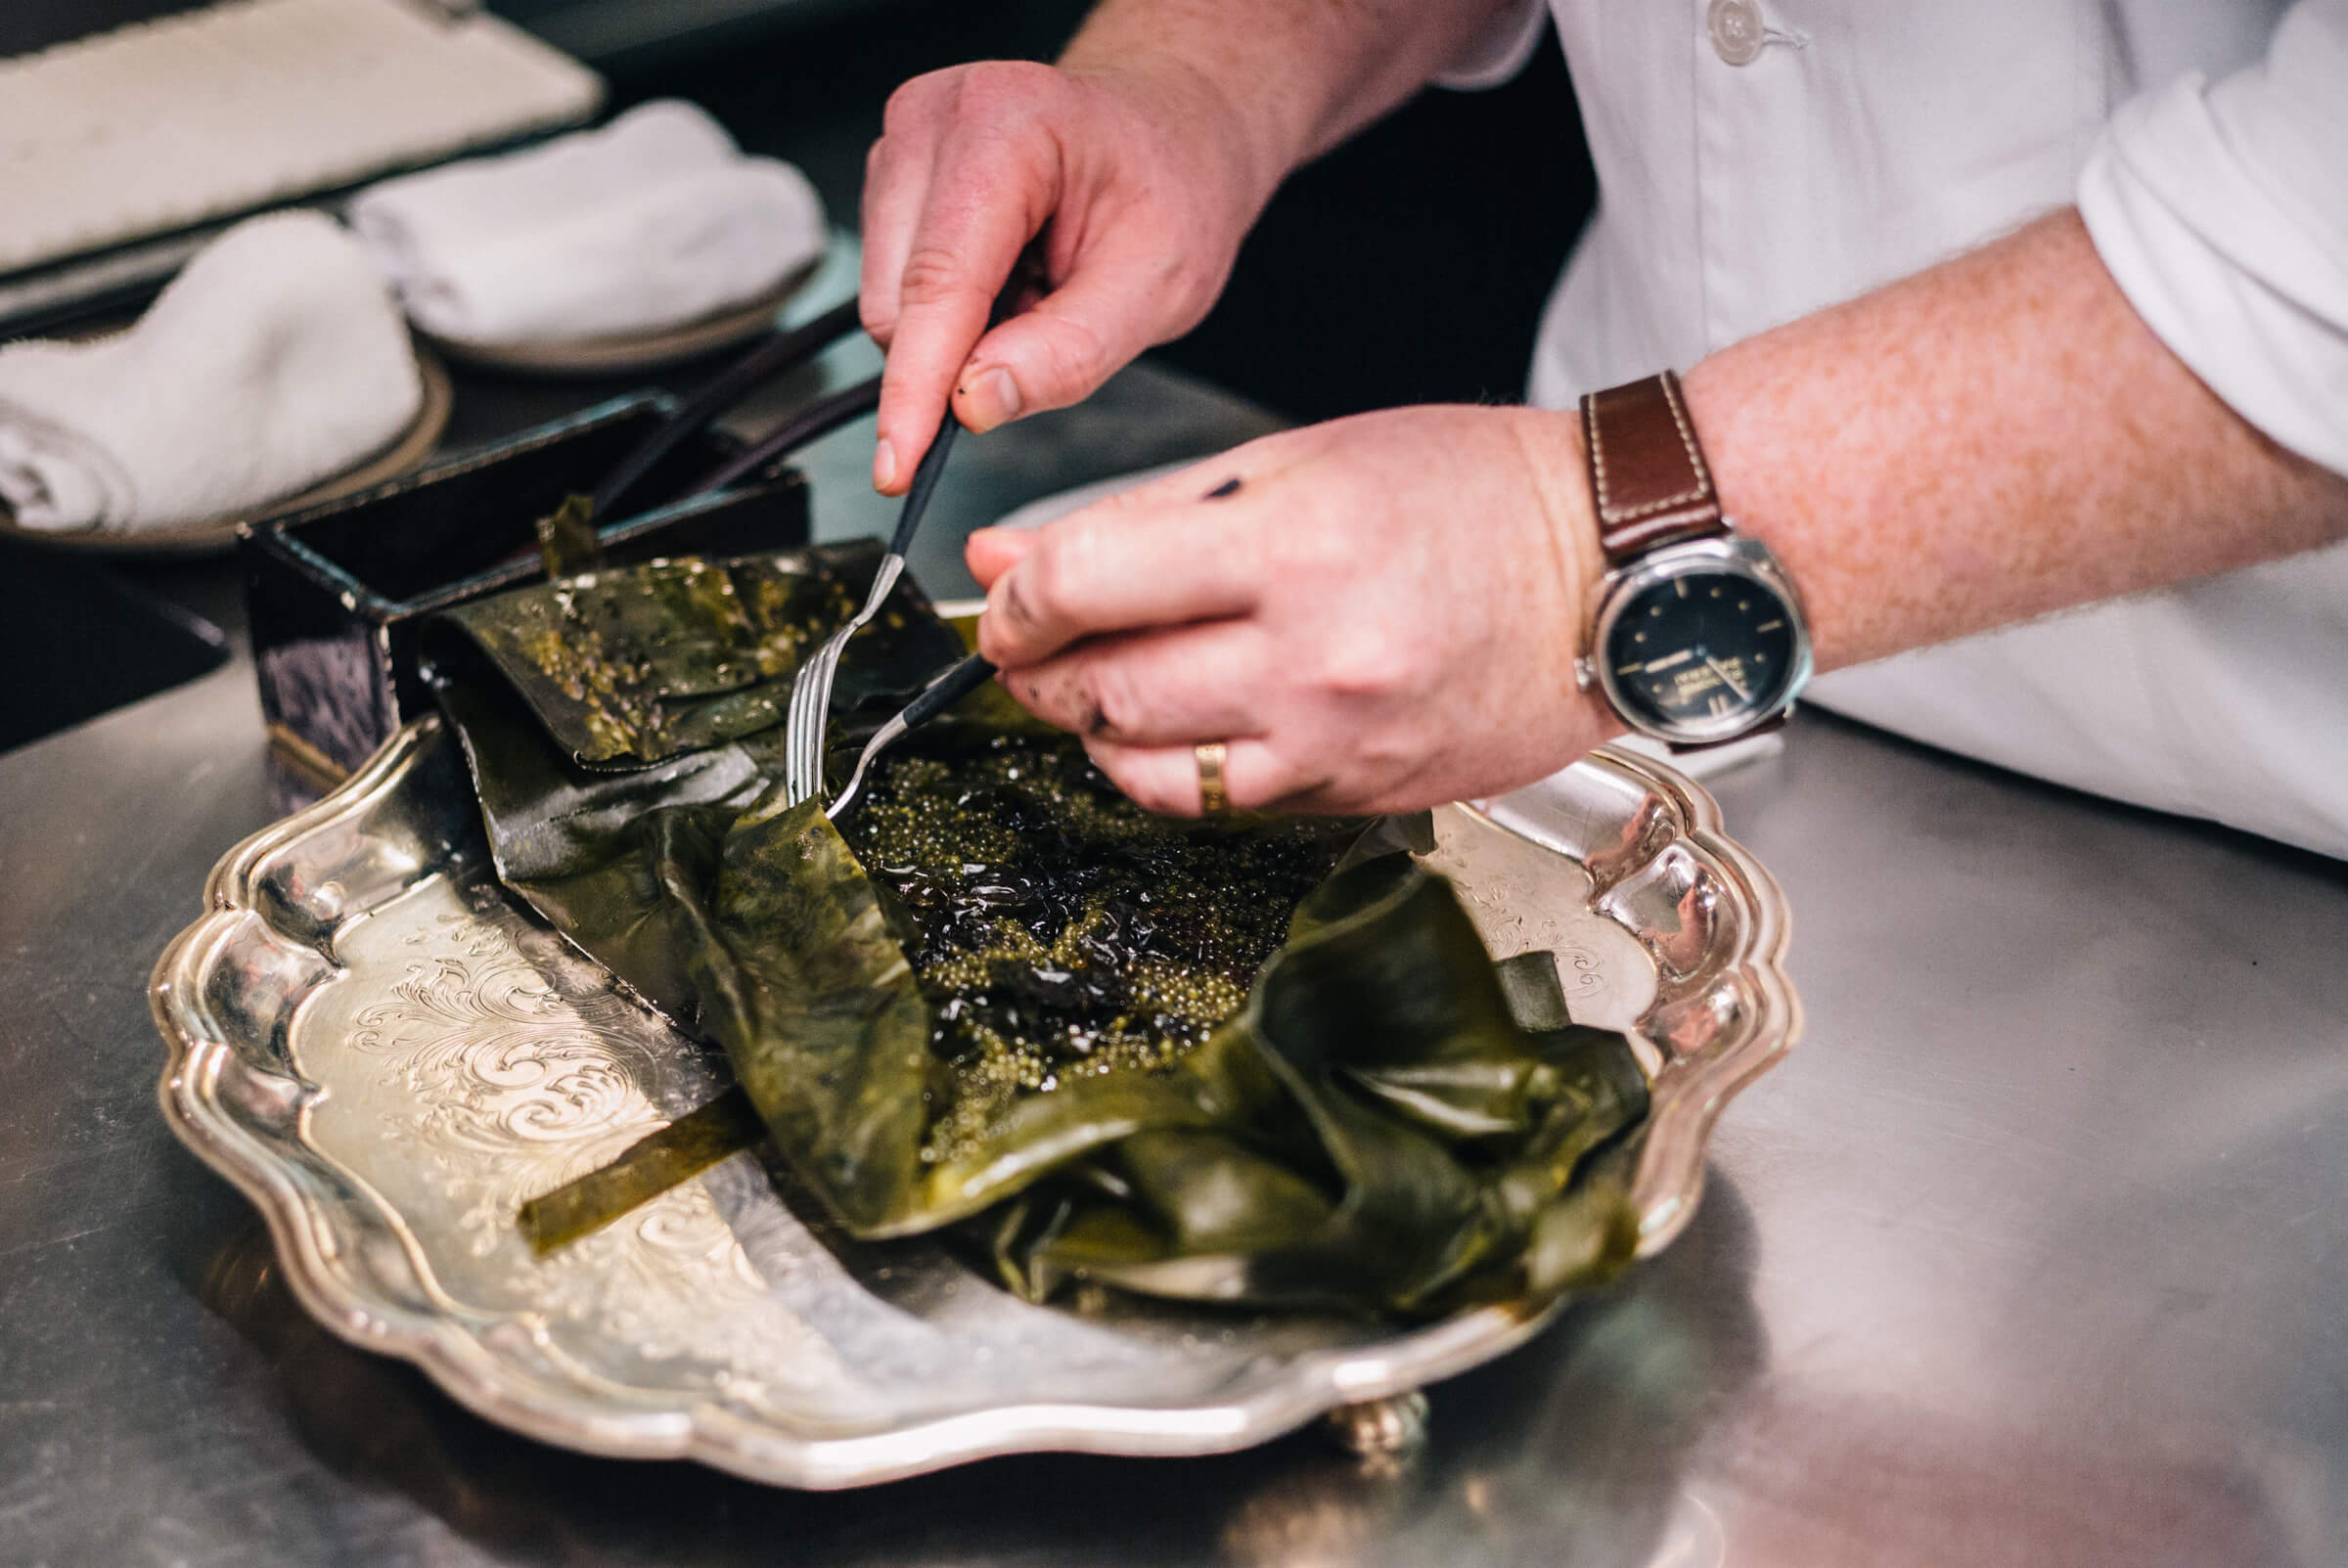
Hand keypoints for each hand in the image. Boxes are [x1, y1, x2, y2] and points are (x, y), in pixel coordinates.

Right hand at [860, 58, 1270, 492]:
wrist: (1173, 130)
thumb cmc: (1175, 186)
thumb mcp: (1157, 287)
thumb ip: (1068, 353)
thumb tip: (975, 403)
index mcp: (1005, 125)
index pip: (938, 282)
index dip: (914, 386)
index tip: (896, 465)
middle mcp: (937, 118)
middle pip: (899, 299)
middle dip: (962, 352)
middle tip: (1057, 318)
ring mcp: (905, 141)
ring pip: (889, 300)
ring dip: (961, 329)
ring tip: (1039, 286)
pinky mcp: (894, 173)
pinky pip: (896, 284)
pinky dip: (954, 307)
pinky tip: (1011, 273)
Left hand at [965, 405, 1622, 815]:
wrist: (1612, 575)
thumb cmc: (1473, 493)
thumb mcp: (1301, 460)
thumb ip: (1146, 514)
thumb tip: (1010, 557)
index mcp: (1294, 542)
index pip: (1086, 582)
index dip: (1016, 599)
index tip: (1006, 599)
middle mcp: (1314, 654)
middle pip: (1103, 688)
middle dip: (1036, 671)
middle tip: (1027, 647)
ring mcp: (1339, 740)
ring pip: (1147, 768)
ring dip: (1094, 730)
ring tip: (1095, 687)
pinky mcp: (1360, 796)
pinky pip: (1223, 803)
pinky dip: (1172, 770)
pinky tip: (1175, 728)